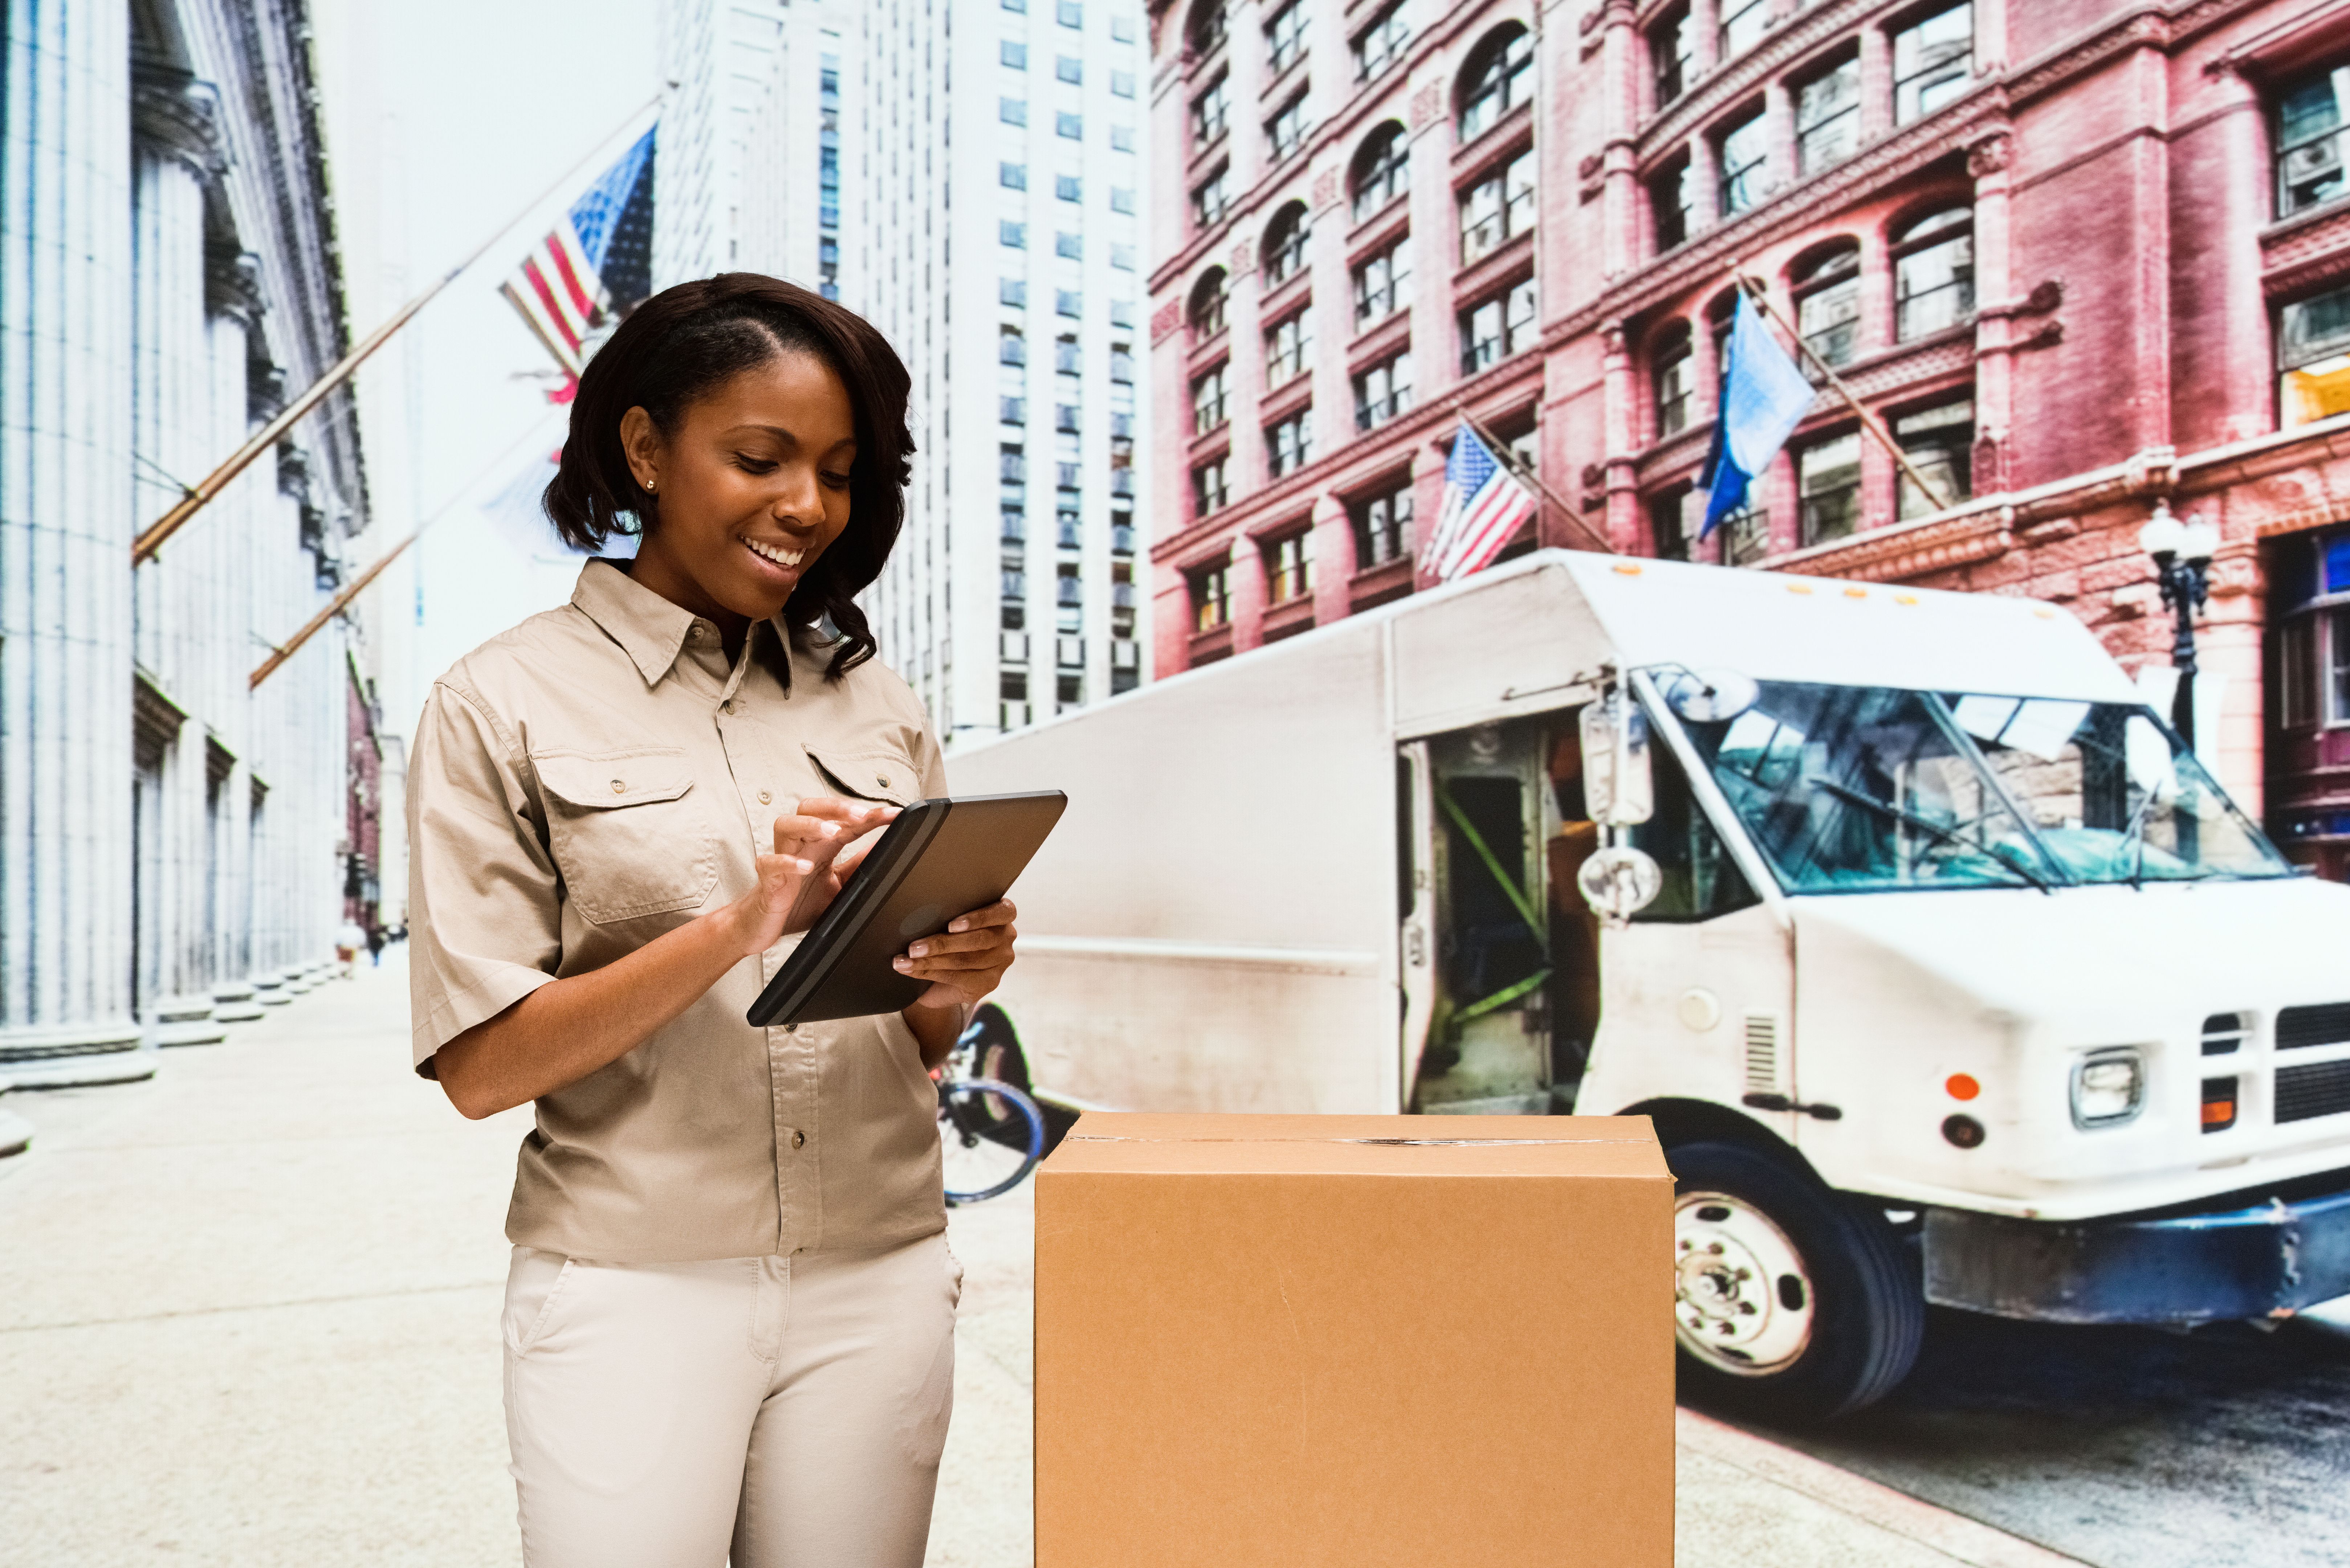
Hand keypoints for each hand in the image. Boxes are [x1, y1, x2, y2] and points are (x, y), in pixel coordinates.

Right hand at [721, 797, 899, 957]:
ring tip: (834, 832)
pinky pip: (771, 863)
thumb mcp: (839, 885)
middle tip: (862, 815)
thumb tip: (888, 849)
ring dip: (811, 825)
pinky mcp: (767, 879)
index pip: (844, 820)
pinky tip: (804, 866)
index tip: (894, 814)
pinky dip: (787, 862)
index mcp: (820, 845)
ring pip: (786, 826)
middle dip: (836, 807)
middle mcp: (800, 845)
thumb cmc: (799, 902)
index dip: (869, 814)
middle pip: (811, 808)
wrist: (764, 926)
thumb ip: (859, 865)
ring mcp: (781, 859)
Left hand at [893, 898, 1017, 1011]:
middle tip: (914, 947)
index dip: (978, 918)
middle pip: (977, 940)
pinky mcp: (988, 983)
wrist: (942, 975)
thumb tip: (917, 914)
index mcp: (1002, 915)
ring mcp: (1000, 963)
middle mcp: (1006, 938)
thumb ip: (947, 915)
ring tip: (906, 959)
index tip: (952, 925)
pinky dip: (929, 973)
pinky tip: (911, 970)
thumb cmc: (947, 940)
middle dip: (941, 944)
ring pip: (964, 961)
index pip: (1003, 912)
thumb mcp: (950, 923)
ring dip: (930, 961)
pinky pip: (957, 978)